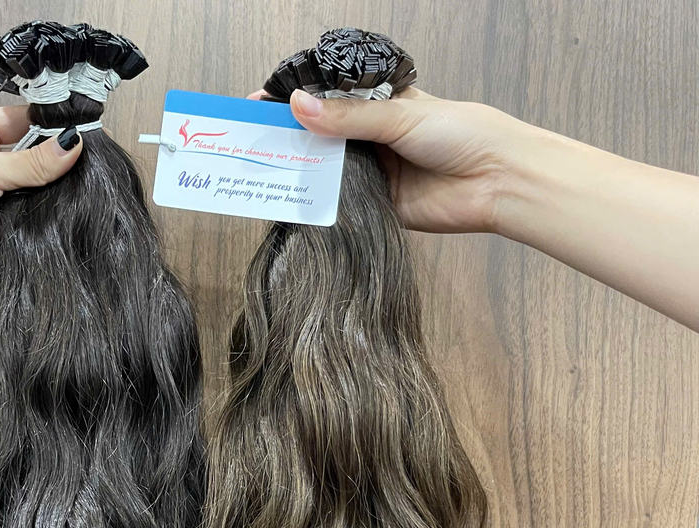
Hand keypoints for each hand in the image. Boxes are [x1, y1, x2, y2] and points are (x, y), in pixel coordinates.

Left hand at [0, 106, 82, 289]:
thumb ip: (33, 161)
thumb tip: (72, 146)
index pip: (21, 121)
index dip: (49, 124)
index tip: (83, 131)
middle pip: (30, 161)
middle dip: (54, 166)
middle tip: (90, 168)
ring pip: (30, 197)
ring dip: (46, 200)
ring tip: (80, 196)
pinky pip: (24, 228)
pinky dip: (37, 228)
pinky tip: (58, 226)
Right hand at [252, 87, 535, 234]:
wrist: (495, 181)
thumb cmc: (461, 135)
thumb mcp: (398, 116)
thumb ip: (348, 117)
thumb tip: (298, 108)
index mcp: (377, 105)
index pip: (327, 100)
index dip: (294, 102)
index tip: (260, 106)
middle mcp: (371, 138)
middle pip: (320, 137)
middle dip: (289, 139)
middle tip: (252, 141)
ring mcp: (372, 173)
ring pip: (327, 170)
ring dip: (301, 171)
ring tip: (263, 169)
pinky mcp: (375, 206)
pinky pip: (341, 204)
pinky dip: (321, 202)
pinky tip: (295, 199)